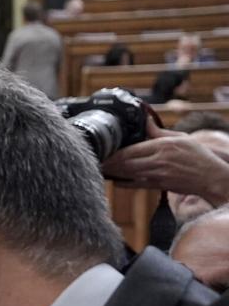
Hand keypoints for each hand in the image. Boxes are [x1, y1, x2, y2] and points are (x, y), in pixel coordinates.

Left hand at [101, 118, 228, 205]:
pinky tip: (114, 181)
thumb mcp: (180, 138)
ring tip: (99, 168)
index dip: (114, 151)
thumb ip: (158, 131)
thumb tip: (145, 119)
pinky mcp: (157, 186)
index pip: (132, 149)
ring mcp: (156, 175)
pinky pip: (135, 185)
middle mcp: (158, 161)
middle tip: (94, 159)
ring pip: (127, 174)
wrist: (210, 177)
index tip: (102, 149)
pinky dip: (123, 183)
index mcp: (162, 147)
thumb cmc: (197, 156)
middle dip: (108, 162)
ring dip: (112, 172)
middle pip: (125, 162)